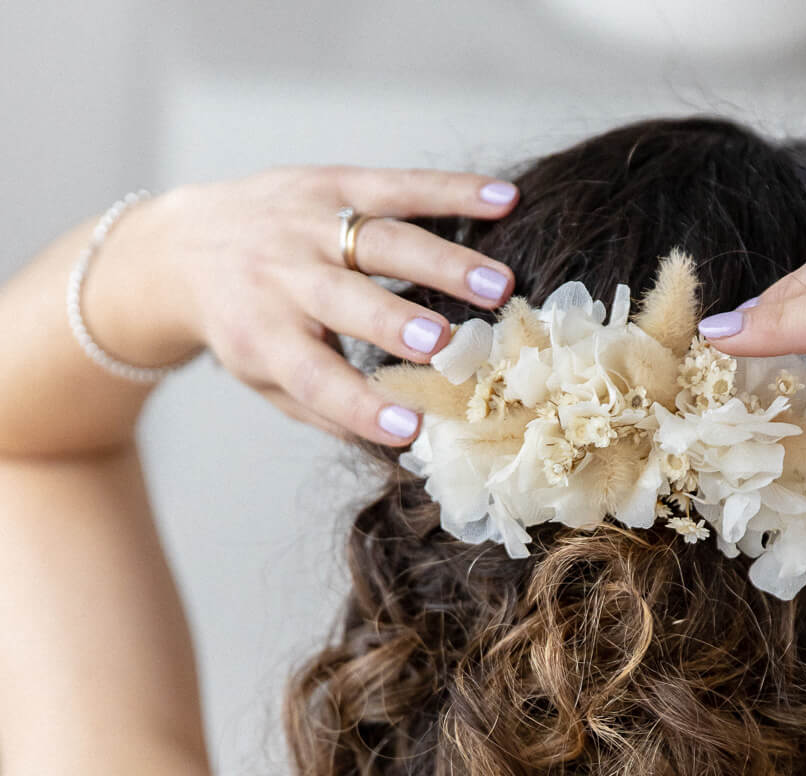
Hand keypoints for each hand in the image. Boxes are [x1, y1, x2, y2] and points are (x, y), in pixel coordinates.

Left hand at [148, 165, 519, 445]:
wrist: (181, 247)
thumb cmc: (241, 329)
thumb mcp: (263, 381)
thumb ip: (324, 409)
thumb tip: (403, 439)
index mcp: (264, 336)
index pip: (316, 376)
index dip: (362, 405)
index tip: (409, 429)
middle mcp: (282, 277)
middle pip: (348, 300)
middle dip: (398, 322)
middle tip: (448, 345)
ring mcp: (308, 224)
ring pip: (382, 240)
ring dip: (444, 262)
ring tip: (497, 284)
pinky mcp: (332, 183)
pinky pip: (399, 185)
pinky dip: (453, 191)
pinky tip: (503, 200)